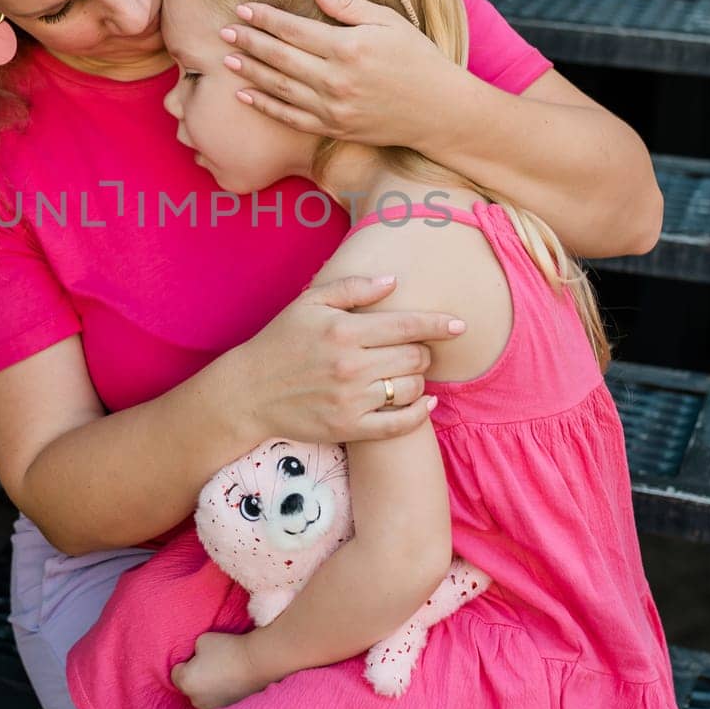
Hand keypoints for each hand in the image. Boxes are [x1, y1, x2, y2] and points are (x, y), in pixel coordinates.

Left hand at [172, 632, 267, 708]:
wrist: (257, 663)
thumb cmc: (228, 649)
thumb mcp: (202, 640)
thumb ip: (192, 651)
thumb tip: (194, 657)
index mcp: (185, 681)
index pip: (175, 671)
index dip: (185, 660)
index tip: (197, 654)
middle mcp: (194, 698)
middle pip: (187, 684)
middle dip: (194, 673)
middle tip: (209, 660)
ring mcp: (210, 706)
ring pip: (200, 692)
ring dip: (205, 683)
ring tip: (221, 668)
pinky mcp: (224, 708)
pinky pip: (213, 697)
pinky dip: (217, 689)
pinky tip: (228, 677)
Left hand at [222, 0, 459, 146]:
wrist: (439, 110)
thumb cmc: (417, 59)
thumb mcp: (388, 22)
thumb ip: (345, 5)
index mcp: (348, 47)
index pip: (294, 29)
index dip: (265, 18)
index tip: (244, 9)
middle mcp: (335, 79)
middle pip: (280, 57)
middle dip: (249, 42)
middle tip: (225, 31)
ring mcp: (333, 107)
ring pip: (280, 88)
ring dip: (251, 72)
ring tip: (227, 59)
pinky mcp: (333, 127)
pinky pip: (291, 118)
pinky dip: (265, 107)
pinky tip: (245, 96)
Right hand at [235, 274, 457, 445]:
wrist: (249, 391)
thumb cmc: (280, 341)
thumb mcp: (309, 303)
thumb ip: (352, 288)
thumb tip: (394, 281)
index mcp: (344, 330)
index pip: (407, 325)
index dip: (439, 324)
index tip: (460, 325)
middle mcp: (351, 366)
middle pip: (415, 358)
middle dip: (424, 352)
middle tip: (416, 351)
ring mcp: (351, 400)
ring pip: (411, 389)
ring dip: (419, 381)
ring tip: (406, 374)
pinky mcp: (349, 428)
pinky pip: (399, 424)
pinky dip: (419, 414)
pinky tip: (425, 404)